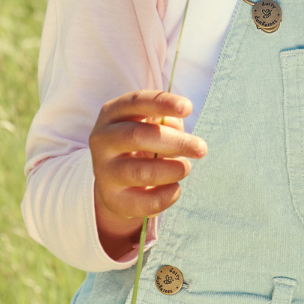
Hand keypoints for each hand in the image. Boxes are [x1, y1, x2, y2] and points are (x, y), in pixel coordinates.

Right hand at [90, 90, 206, 259]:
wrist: (118, 180)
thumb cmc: (143, 142)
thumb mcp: (152, 125)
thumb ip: (167, 122)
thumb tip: (176, 129)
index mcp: (112, 113)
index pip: (136, 101)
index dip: (163, 103)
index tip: (188, 108)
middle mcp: (102, 139)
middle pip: (137, 136)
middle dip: (175, 142)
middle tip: (201, 148)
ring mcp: (103, 170)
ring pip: (141, 171)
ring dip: (172, 170)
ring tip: (185, 167)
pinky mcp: (111, 199)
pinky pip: (144, 201)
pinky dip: (168, 195)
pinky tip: (175, 187)